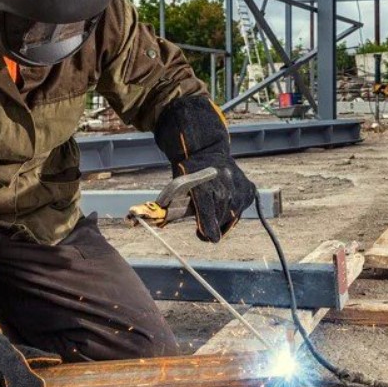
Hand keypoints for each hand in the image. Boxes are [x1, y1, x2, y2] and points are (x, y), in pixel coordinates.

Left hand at [154, 95, 255, 242]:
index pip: (207, 208)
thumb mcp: (175, 187)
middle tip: (201, 229)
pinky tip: (224, 202)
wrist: (207, 149)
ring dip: (221, 219)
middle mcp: (226, 184)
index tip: (208, 237)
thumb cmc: (187, 173)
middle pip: (220, 218)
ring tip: (212, 212)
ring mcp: (240, 187)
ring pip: (232, 217)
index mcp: (205, 183)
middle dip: (210, 225)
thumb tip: (138, 222)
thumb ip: (166, 208)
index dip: (207, 224)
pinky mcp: (249, 189)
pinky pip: (241, 210)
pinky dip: (232, 211)